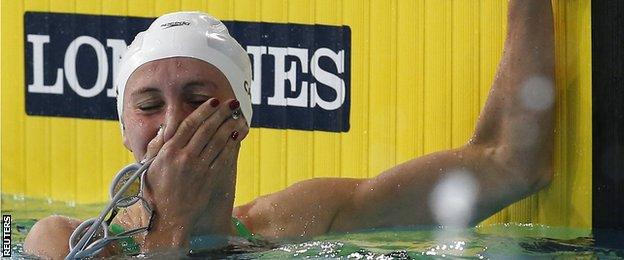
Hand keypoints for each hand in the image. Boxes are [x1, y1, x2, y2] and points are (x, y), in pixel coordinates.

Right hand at [140, 98, 248, 248]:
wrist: (168, 220)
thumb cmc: (155, 194)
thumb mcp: (148, 167)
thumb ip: (156, 147)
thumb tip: (166, 128)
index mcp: (168, 152)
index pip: (189, 124)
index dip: (203, 111)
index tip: (213, 101)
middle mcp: (184, 158)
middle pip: (206, 129)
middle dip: (220, 113)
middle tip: (231, 103)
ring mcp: (198, 169)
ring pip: (217, 141)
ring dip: (229, 125)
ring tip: (237, 116)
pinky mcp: (210, 180)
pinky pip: (223, 157)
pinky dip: (231, 144)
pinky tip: (237, 135)